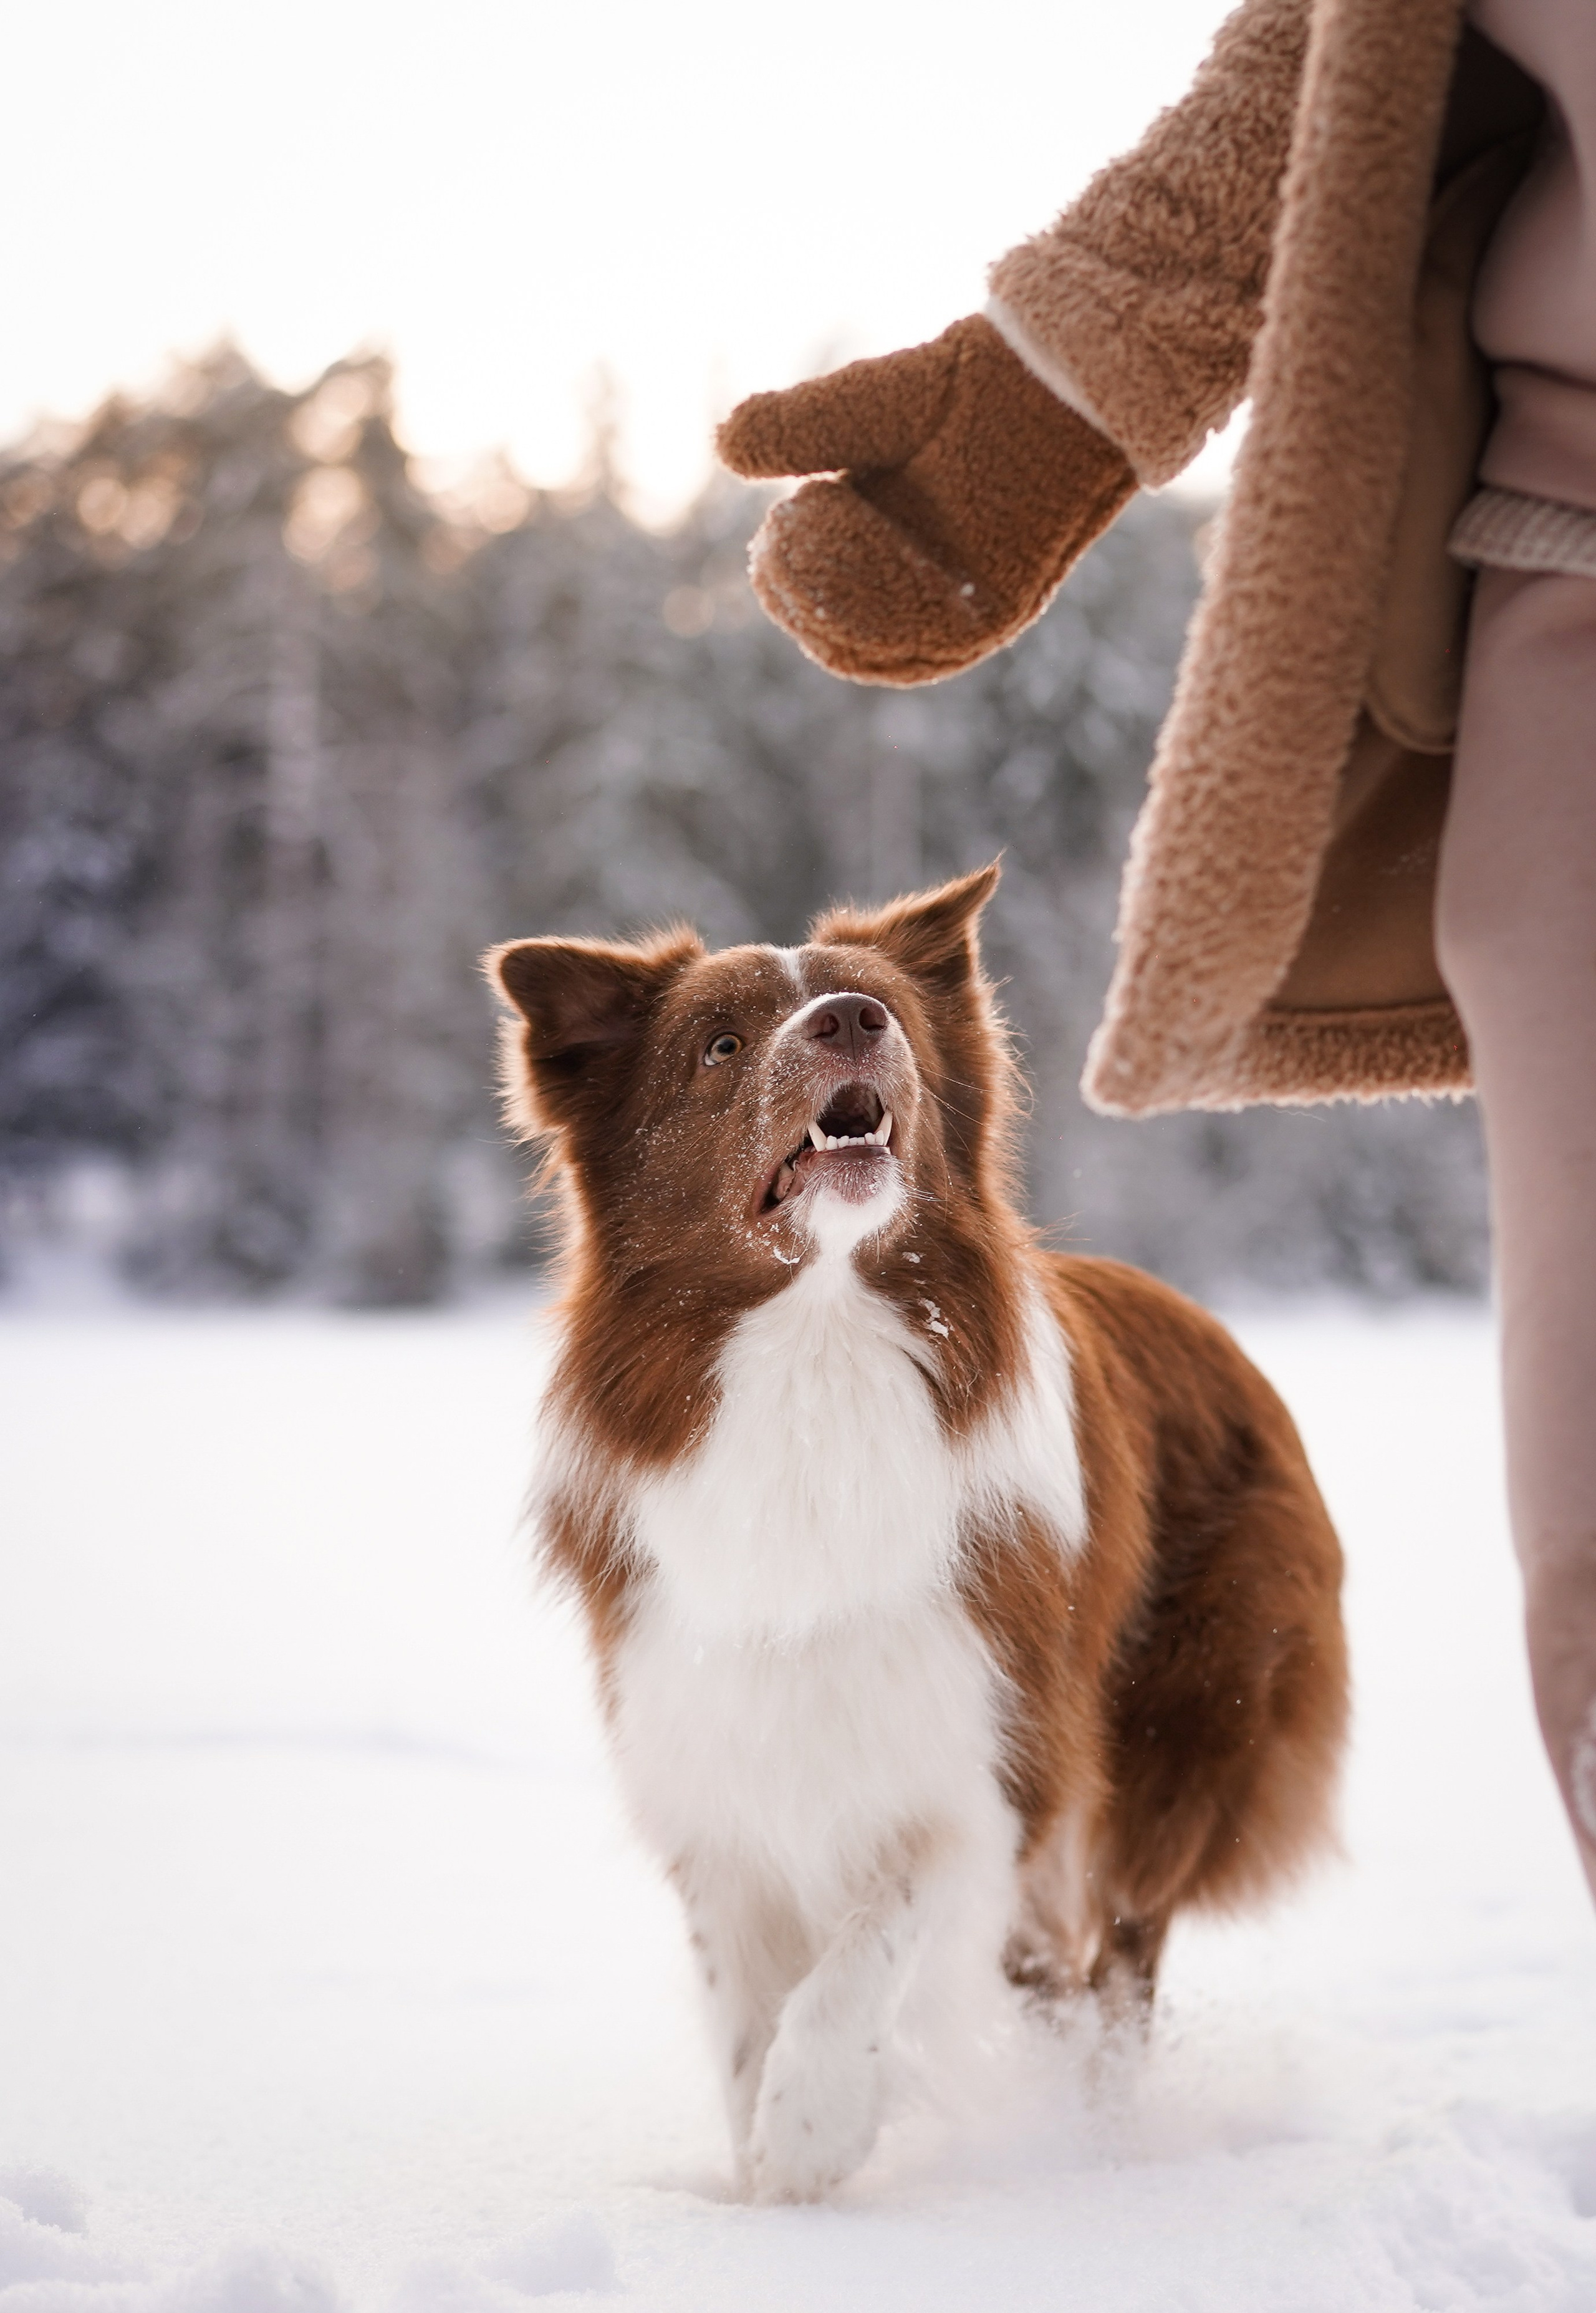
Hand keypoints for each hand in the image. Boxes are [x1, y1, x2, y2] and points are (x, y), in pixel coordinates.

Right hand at [717, 315, 1134, 685]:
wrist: (1051, 371)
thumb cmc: (963, 387)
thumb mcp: (860, 409)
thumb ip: (798, 431)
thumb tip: (725, 446)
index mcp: (886, 569)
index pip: (822, 619)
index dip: (786, 590)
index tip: (772, 534)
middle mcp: (925, 602)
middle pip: (843, 647)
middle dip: (800, 599)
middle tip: (780, 534)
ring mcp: (965, 612)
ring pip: (882, 652)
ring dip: (833, 601)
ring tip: (813, 524)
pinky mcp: (1007, 607)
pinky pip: (938, 637)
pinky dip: (890, 601)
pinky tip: (862, 537)